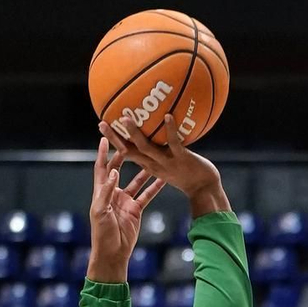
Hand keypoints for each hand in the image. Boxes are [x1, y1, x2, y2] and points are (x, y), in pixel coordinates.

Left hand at [86, 137, 164, 282]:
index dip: (103, 153)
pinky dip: (155, 187)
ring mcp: (125, 201)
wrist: (113, 253)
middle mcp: (113, 193)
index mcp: (101, 191)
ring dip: (144, 170)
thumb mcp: (101, 212)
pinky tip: (163, 178)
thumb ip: (107, 191)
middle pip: (119, 169)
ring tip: (153, 156)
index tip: (106, 137)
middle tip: (134, 142)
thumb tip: (114, 172)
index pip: (102, 168)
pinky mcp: (136, 209)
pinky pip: (147, 195)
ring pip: (136, 181)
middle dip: (125, 156)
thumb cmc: (102, 234)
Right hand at [103, 110, 230, 219]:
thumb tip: (158, 127)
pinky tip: (167, 116)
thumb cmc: (189, 174)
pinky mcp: (181, 160)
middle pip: (129, 151)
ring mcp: (167, 163)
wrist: (205, 190)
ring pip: (146, 148)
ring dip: (135, 134)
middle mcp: (154, 165)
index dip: (113, 142)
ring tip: (126, 119)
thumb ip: (161, 148)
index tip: (102, 127)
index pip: (126, 153)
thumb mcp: (170, 162)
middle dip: (115, 139)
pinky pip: (173, 143)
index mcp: (149, 165)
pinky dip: (170, 130)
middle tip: (102, 123)